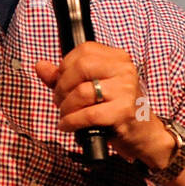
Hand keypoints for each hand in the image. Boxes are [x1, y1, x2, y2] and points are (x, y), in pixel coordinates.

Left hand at [33, 42, 172, 165]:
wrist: (144, 134)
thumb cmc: (116, 109)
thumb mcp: (93, 88)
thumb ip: (65, 76)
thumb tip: (40, 66)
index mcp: (118, 58)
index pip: (84, 51)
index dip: (65, 67)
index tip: (61, 83)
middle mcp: (124, 69)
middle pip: (80, 67)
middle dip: (62, 87)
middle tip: (59, 102)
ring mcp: (126, 90)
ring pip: (82, 92)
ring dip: (66, 107)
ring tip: (65, 115)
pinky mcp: (124, 111)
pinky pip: (88, 114)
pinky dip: (71, 121)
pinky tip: (67, 126)